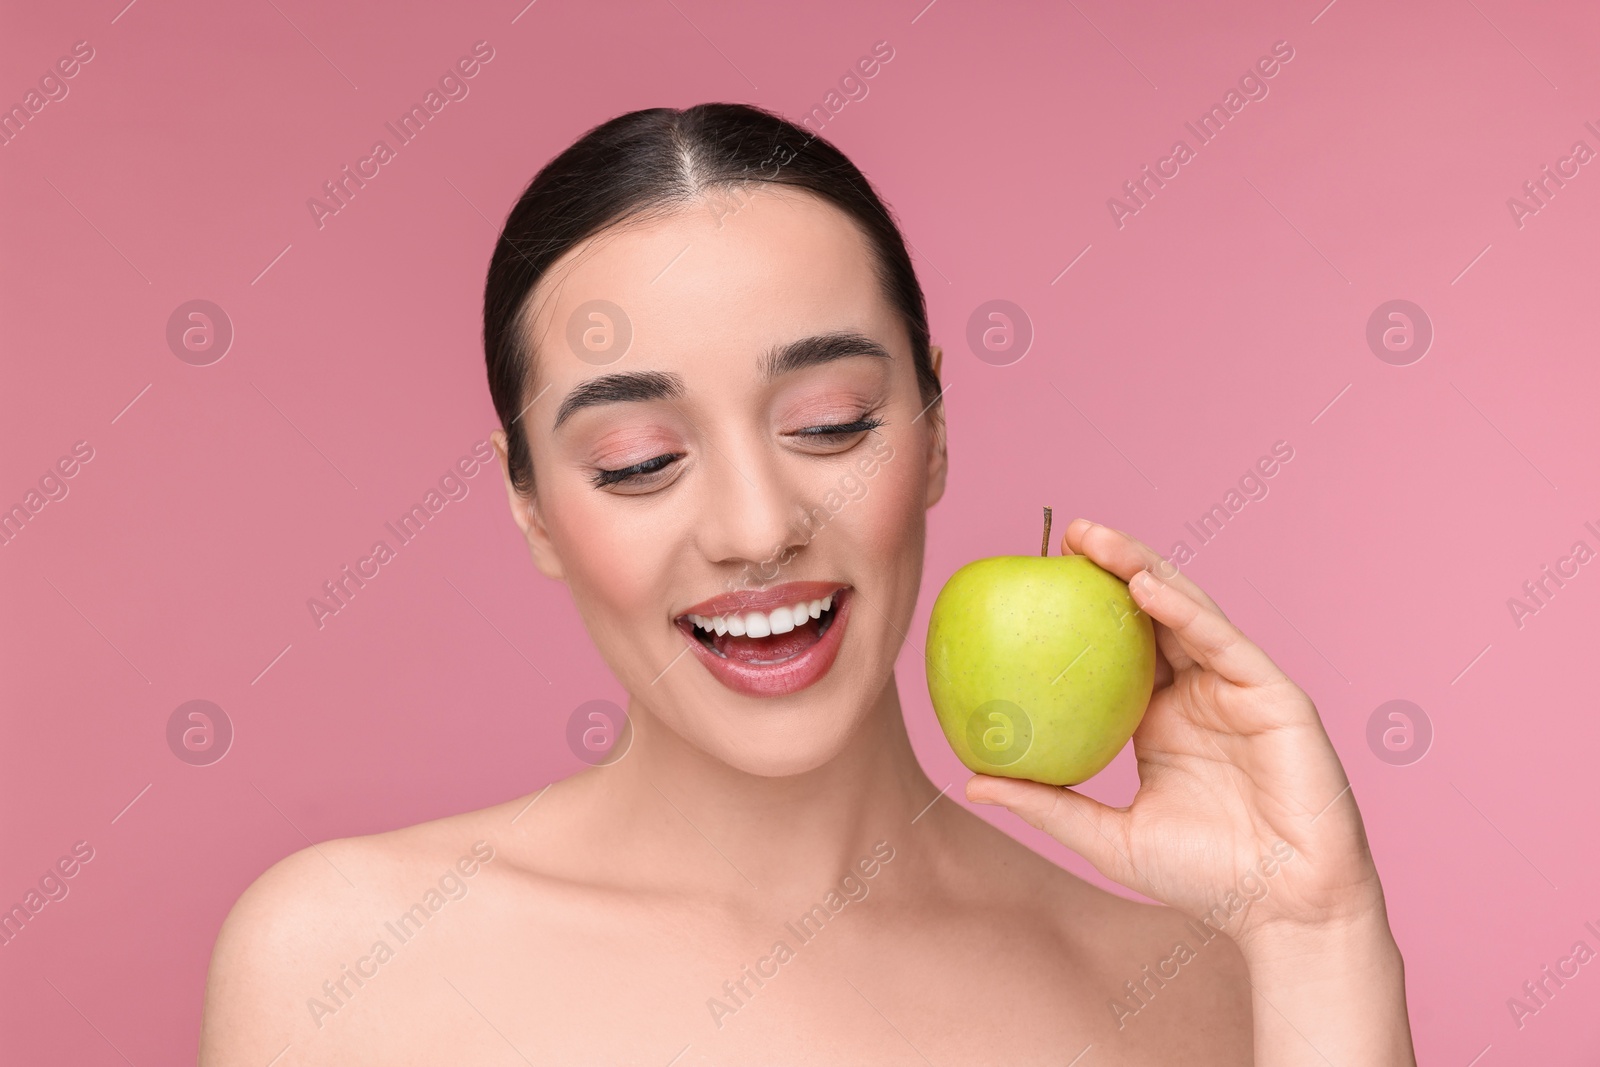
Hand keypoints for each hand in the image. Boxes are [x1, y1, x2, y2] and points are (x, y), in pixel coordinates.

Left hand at [964, 519, 1387, 951]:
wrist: (1281, 911)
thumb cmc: (1202, 879)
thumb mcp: (1106, 837)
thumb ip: (1047, 804)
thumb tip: (973, 780)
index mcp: (1160, 718)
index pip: (1116, 648)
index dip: (1081, 610)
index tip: (1034, 578)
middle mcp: (1198, 693)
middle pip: (1150, 615)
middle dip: (1111, 568)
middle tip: (1063, 535)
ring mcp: (1237, 690)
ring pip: (1188, 613)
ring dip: (1142, 569)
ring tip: (1095, 540)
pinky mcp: (1274, 696)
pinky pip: (1224, 643)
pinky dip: (1185, 612)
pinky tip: (1145, 587)